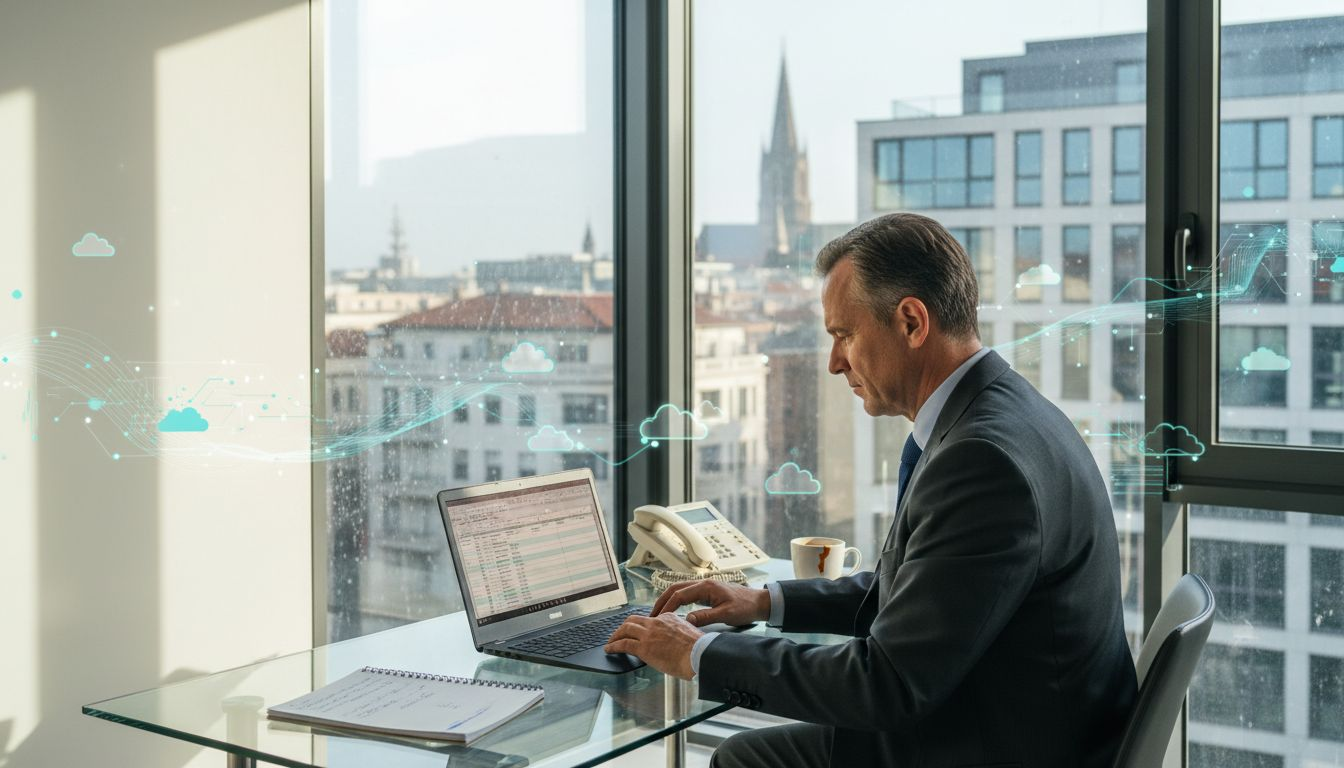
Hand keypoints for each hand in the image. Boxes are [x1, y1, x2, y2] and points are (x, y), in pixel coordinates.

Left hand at [604, 613, 701, 679]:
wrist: (699, 655)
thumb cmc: (698, 650)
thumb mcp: (687, 634)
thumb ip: (677, 634)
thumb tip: (673, 643)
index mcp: (668, 618)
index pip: (649, 619)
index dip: (640, 626)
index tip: (637, 632)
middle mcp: (656, 623)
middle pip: (633, 620)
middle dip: (623, 627)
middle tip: (619, 634)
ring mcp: (649, 634)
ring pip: (625, 629)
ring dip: (615, 636)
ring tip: (611, 643)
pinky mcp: (644, 648)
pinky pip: (623, 644)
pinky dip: (614, 646)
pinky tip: (610, 650)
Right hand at [651, 579, 770, 627]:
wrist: (759, 602)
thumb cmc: (745, 607)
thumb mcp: (726, 614)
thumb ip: (706, 617)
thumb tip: (687, 620)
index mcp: (706, 587)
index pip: (679, 595)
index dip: (667, 607)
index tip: (659, 619)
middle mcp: (702, 584)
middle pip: (675, 589)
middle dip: (662, 601)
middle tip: (652, 615)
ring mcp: (704, 587)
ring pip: (679, 590)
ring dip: (667, 600)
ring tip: (658, 614)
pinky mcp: (706, 592)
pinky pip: (686, 594)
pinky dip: (676, 601)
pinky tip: (672, 611)